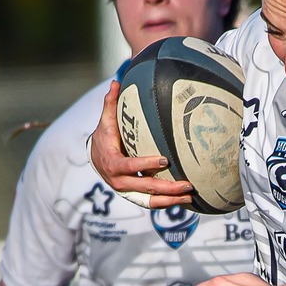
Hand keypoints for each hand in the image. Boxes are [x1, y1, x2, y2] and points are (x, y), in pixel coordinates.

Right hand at [89, 82, 194, 208]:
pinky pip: (151, 203)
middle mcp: (118, 181)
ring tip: (189, 196)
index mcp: (112, 163)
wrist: (96, 158)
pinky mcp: (134, 196)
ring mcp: (127, 191)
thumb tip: (116, 82)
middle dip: (167, 187)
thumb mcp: (105, 122)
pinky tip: (183, 201)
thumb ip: (110, 104)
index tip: (164, 160)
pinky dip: (167, 203)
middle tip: (187, 184)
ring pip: (150, 200)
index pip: (130, 166)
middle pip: (145, 187)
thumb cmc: (104, 137)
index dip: (146, 164)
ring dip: (170, 200)